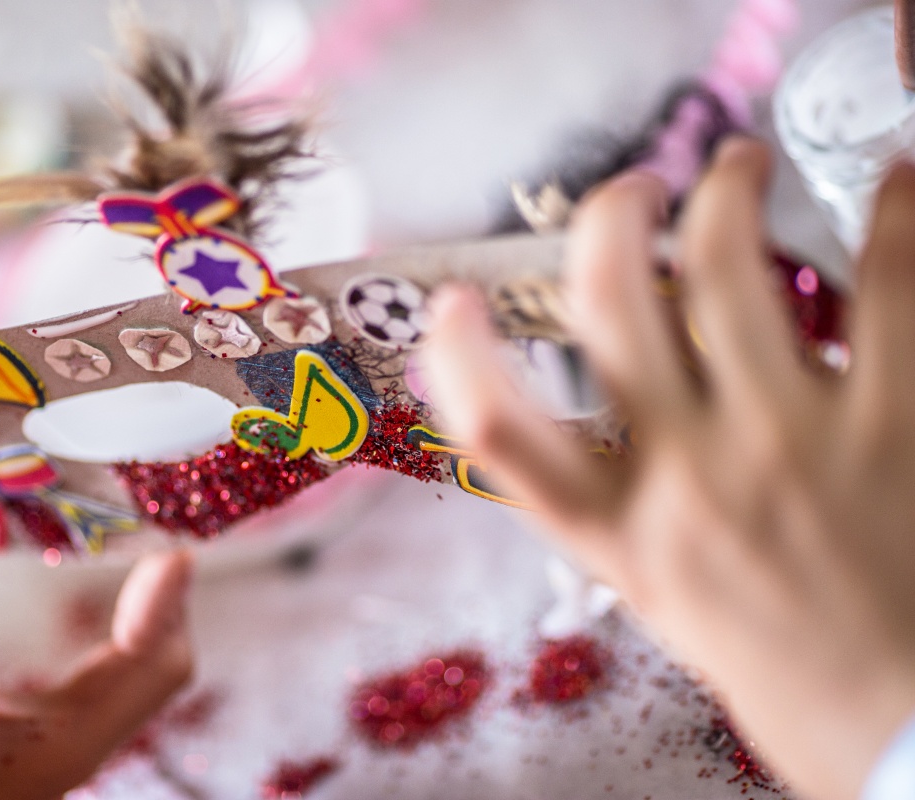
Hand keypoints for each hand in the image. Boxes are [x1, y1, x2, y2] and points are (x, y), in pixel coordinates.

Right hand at [423, 138, 914, 799]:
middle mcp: (686, 478)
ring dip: (728, 191)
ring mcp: (786, 444)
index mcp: (620, 534)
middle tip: (633, 192)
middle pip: (610, 307)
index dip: (458, 356)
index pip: (501, 438)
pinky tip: (892, 183)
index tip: (452, 303)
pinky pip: (887, 289)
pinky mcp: (891, 423)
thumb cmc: (779, 666)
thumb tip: (612, 421)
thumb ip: (622, 510)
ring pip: (729, 269)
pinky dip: (891, 215)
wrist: (900, 729)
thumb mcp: (663, 595)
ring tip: (738, 168)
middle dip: (610, 219)